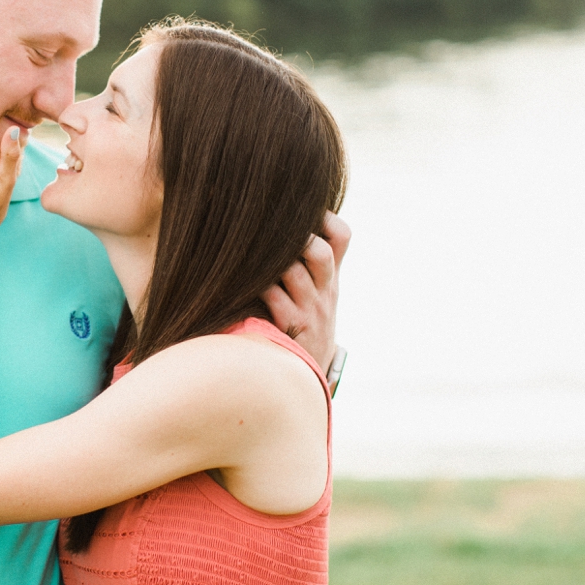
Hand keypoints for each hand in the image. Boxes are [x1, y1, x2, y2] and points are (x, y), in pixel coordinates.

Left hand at [261, 210, 350, 370]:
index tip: (303, 210)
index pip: (342, 237)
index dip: (325, 217)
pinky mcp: (291, 327)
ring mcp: (310, 310)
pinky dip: (258, 287)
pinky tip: (242, 282)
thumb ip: (305, 260)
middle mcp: (324, 290)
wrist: (308, 373)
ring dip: (271, 262)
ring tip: (248, 253)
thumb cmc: (304, 322)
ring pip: (292, 272)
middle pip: (320, 252)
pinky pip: (274, 298)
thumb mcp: (316, 292)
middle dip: (296, 239)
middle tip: (269, 233)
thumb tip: (275, 222)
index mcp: (330, 276)